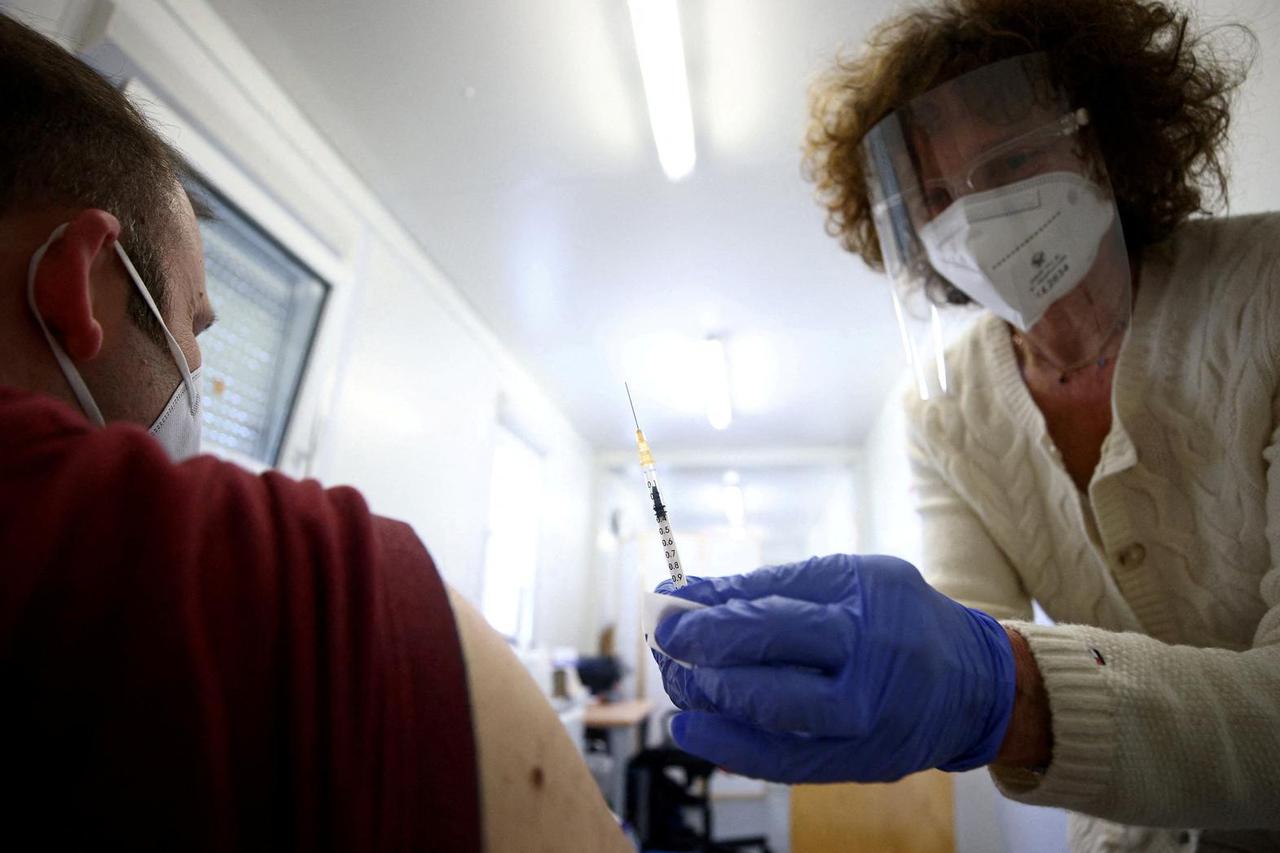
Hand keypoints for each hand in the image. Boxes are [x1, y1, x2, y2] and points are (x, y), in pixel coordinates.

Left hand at [651, 554, 1015, 782]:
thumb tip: (690, 593)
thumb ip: (770, 586)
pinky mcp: (857, 763)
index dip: (712, 616)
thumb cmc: (898, 616)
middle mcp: (868, 673)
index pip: (775, 615)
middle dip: (705, 658)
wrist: (973, 683)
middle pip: (772, 672)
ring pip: (773, 722)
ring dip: (710, 702)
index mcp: (866, 611)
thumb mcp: (848, 577)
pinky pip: (785, 764)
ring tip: (674, 681)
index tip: (665, 605)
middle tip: (663, 643)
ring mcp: (864, 726)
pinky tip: (692, 728)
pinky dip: (731, 749)